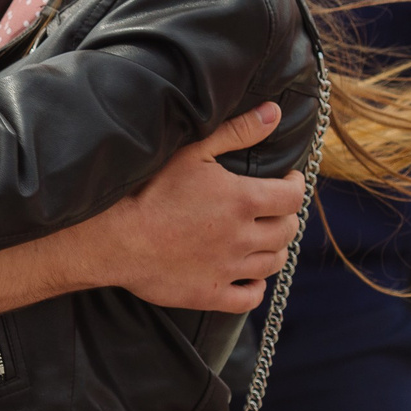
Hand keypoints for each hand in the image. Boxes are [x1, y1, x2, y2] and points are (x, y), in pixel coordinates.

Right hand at [66, 103, 306, 313]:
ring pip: (273, 263)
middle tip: (273, 210)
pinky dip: (256, 287)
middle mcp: (243, 237)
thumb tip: (274, 113)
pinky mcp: (211, 294)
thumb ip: (237, 131)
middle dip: (285, 217)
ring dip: (274, 249)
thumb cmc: (149, 190)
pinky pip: (251, 297)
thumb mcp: (193, 151)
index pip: (293, 197)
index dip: (296, 186)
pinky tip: (247, 275)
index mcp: (244, 200)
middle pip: (287, 231)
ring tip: (262, 239)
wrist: (115, 238)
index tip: (288, 181)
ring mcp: (229, 269)